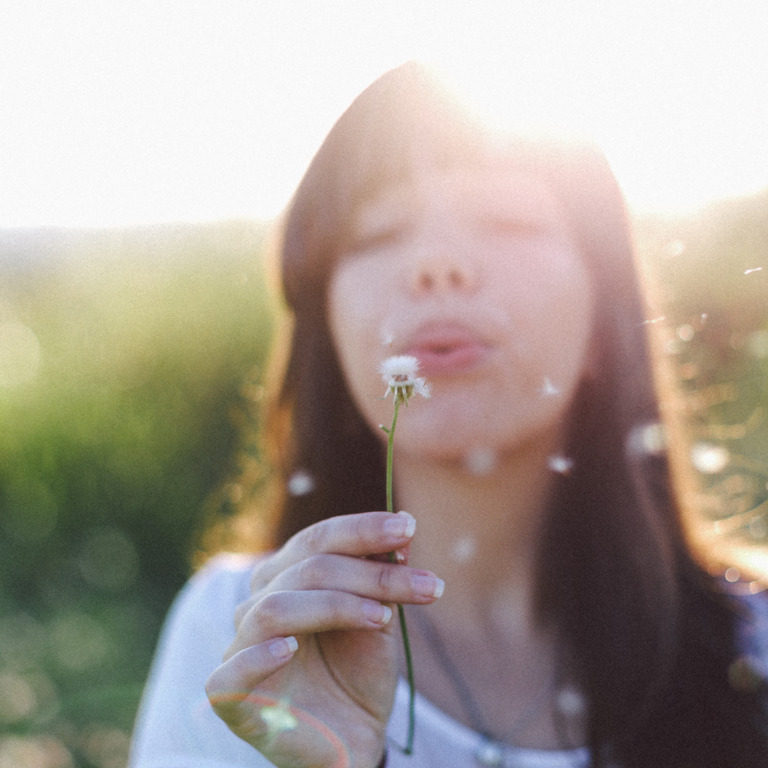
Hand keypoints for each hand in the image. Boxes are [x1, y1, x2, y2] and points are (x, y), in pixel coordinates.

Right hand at [205, 511, 442, 767]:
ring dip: (336, 605)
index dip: (362, 530)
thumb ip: (380, 578)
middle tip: (426, 585)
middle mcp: (258, 604)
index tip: (408, 527)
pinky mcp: (232, 699)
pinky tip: (288, 648)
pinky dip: (258, 655)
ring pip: (275, 608)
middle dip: (370, 573)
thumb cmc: (357, 673)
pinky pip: (230, 674)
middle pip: (306, 569)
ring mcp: (240, 649)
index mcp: (286, 577)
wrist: (353, 738)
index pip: (318, 539)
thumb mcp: (377, 618)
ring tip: (383, 618)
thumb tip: (402, 530)